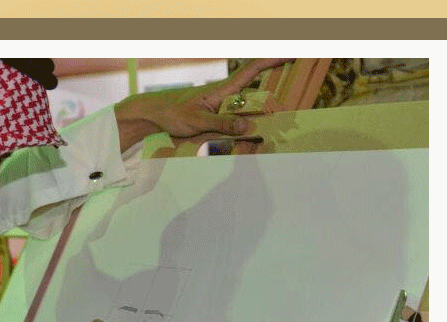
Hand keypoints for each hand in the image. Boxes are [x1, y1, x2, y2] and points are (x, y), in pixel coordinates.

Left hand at [114, 58, 292, 150]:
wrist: (155, 115)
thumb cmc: (173, 113)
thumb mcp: (197, 121)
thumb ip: (221, 124)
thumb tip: (248, 128)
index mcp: (223, 90)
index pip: (252, 70)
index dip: (272, 60)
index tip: (292, 54)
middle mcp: (226, 96)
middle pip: (256, 95)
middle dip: (272, 104)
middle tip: (287, 116)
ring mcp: (221, 106)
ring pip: (247, 112)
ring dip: (257, 121)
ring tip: (268, 132)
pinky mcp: (216, 117)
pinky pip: (235, 122)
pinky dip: (243, 130)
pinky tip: (246, 142)